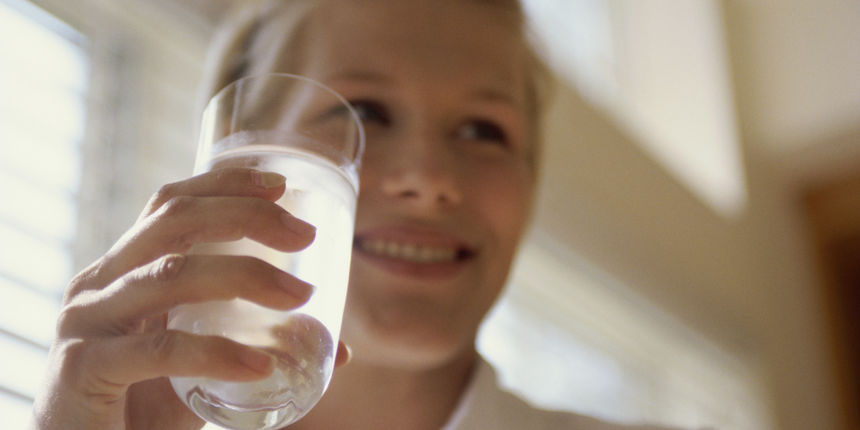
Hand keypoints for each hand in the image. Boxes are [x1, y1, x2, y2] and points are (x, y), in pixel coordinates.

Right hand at [31, 168, 349, 429]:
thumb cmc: (143, 405)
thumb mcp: (203, 364)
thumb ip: (258, 346)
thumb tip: (338, 348)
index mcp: (122, 271)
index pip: (170, 205)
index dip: (223, 184)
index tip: (280, 185)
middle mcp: (97, 285)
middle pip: (173, 222)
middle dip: (246, 217)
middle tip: (304, 236)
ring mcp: (85, 323)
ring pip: (170, 276)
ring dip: (245, 277)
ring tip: (301, 299)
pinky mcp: (83, 369)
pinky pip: (160, 350)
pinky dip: (217, 353)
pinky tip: (261, 366)